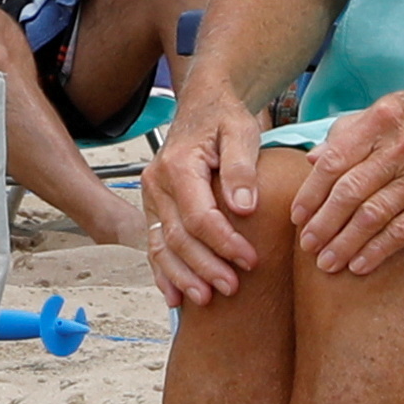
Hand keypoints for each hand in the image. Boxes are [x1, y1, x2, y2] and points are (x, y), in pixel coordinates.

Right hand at [143, 99, 274, 308]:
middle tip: (232, 288)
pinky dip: (164, 272)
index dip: (224, 243)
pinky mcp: (155, 208)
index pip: (199, 216)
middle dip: (205, 267)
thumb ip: (241, 169)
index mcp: (178, 165)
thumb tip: (243, 208)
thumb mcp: (241, 132)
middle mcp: (157, 183)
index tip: (250, 260)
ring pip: (162, 246)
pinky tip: (175, 296)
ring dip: (183, 276)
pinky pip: (155, 244)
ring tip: (206, 299)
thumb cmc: (226, 117)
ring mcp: (152, 197)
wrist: (205, 103)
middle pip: (178, 237)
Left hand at [289, 87, 403, 280]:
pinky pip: (402, 231)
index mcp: (382, 120)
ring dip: (344, 244)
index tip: (296, 216)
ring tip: (326, 263)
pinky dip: (377, 251)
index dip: (311, 192)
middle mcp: (401, 147)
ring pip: (372, 216)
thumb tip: (313, 159)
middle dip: (322, 224)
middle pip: (349, 193)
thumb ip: (350, 130)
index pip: (335, 161)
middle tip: (305, 246)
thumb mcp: (393, 108)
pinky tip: (359, 266)